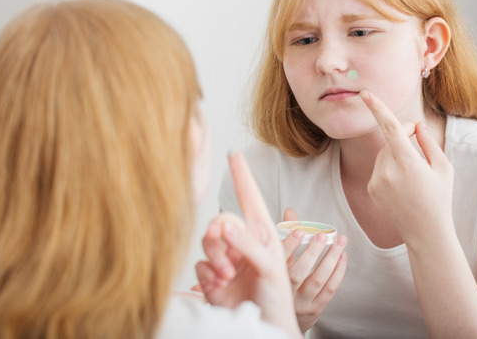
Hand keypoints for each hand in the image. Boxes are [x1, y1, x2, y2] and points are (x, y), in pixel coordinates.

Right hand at [195, 152, 301, 338]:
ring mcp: (227, 259)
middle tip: (226, 258)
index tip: (233, 153)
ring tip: (226, 276)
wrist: (265, 325)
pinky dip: (207, 275)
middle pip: (219, 221)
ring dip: (214, 259)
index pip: (250, 197)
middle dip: (218, 238)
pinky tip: (219, 287)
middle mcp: (243, 242)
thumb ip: (248, 245)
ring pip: (207, 242)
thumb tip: (224, 225)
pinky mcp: (213, 277)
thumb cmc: (276, 297)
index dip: (241, 175)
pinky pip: (200, 265)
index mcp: (261, 233)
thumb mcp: (269, 268)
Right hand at [280, 208, 347, 332]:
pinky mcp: (315, 309)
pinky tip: (343, 256)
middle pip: (297, 272)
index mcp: (270, 279)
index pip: (278, 261)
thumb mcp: (273, 260)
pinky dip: (338, 272)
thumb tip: (290, 211)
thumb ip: (283, 235)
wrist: (276, 321)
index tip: (299, 229)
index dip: (288, 245)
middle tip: (323, 234)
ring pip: (317, 280)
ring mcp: (300, 303)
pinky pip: (329, 290)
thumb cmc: (275, 282)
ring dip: (331, 258)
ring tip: (341, 240)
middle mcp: (284, 293)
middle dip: (312, 251)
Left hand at [359, 90, 454, 245]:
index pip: (390, 128)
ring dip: (395, 152)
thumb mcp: (443, 167)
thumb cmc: (440, 198)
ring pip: (382, 153)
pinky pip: (378, 167)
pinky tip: (403, 184)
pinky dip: (388, 167)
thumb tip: (415, 126)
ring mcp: (376, 181)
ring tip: (413, 172)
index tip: (365, 94)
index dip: (378, 108)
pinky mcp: (371, 189)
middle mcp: (388, 171)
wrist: (425, 233)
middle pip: (389, 139)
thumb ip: (428, 142)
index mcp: (408, 163)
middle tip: (417, 137)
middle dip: (402, 134)